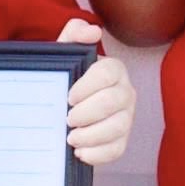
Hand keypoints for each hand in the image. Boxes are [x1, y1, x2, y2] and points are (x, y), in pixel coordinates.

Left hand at [57, 18, 136, 164]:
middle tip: (67, 119)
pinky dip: (97, 154)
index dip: (88, 85)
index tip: (68, 97)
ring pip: (118, 127)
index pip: (109, 72)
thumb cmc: (64, 79)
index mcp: (113, 69)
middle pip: (115, 101)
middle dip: (89, 112)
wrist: (58, 109)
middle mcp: (125, 92)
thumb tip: (93, 31)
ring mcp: (126, 117)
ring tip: (71, 138)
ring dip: (92, 135)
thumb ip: (74, 34)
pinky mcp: (121, 140)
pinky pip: (117, 150)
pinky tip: (80, 153)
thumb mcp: (64, 53)